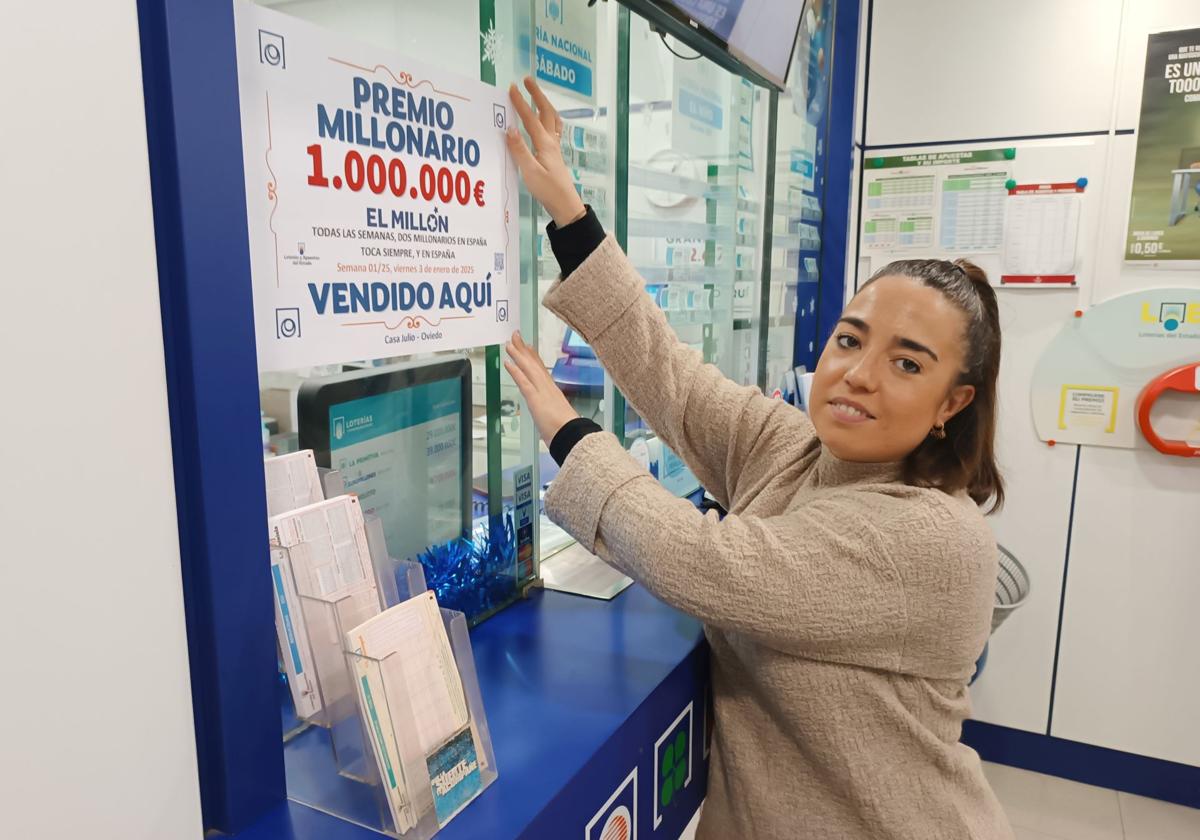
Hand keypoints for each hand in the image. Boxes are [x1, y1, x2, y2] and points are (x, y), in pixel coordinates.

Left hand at [504, 331, 580, 446]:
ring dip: (518, 355)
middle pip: (534, 365)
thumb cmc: (566, 432)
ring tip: (509, 343)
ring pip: (528, 369)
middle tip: (516, 336)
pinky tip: (508, 362)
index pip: (541, 371)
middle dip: (524, 350)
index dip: (534, 358)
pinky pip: (524, 382)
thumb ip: (555, 417)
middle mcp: (548, 388)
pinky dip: (515, 371)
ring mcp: (542, 392)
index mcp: (553, 393)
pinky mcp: (535, 399)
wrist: (572, 436)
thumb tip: (553, 422)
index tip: (528, 347)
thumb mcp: (559, 420)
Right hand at [506, 76, 586, 227]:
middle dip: (536, 95)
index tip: (511, 88)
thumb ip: (520, 150)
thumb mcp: (531, 172)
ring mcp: (555, 148)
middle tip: (527, 80)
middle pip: (545, 112)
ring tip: (537, 95)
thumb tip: (510, 129)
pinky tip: (545, 121)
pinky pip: (553, 129)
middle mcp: (551, 142)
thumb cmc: (548, 191)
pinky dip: (548, 119)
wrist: (566, 205)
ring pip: (552, 119)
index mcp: (545, 144)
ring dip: (544, 105)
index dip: (520, 103)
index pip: (530, 119)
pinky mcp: (555, 155)